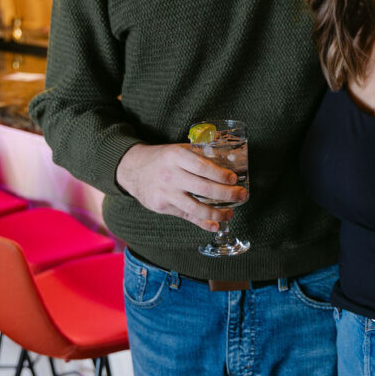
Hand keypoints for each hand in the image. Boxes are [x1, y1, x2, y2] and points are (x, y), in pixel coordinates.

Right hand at [116, 143, 247, 230]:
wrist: (132, 169)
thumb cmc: (162, 158)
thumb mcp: (177, 149)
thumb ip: (198, 155)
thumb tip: (228, 161)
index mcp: (176, 156)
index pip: (202, 167)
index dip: (220, 174)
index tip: (234, 179)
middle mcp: (171, 175)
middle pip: (203, 188)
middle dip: (226, 194)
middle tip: (241, 195)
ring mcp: (166, 192)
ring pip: (196, 207)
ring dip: (217, 213)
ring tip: (231, 213)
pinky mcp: (163, 206)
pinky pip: (186, 216)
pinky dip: (202, 223)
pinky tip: (215, 225)